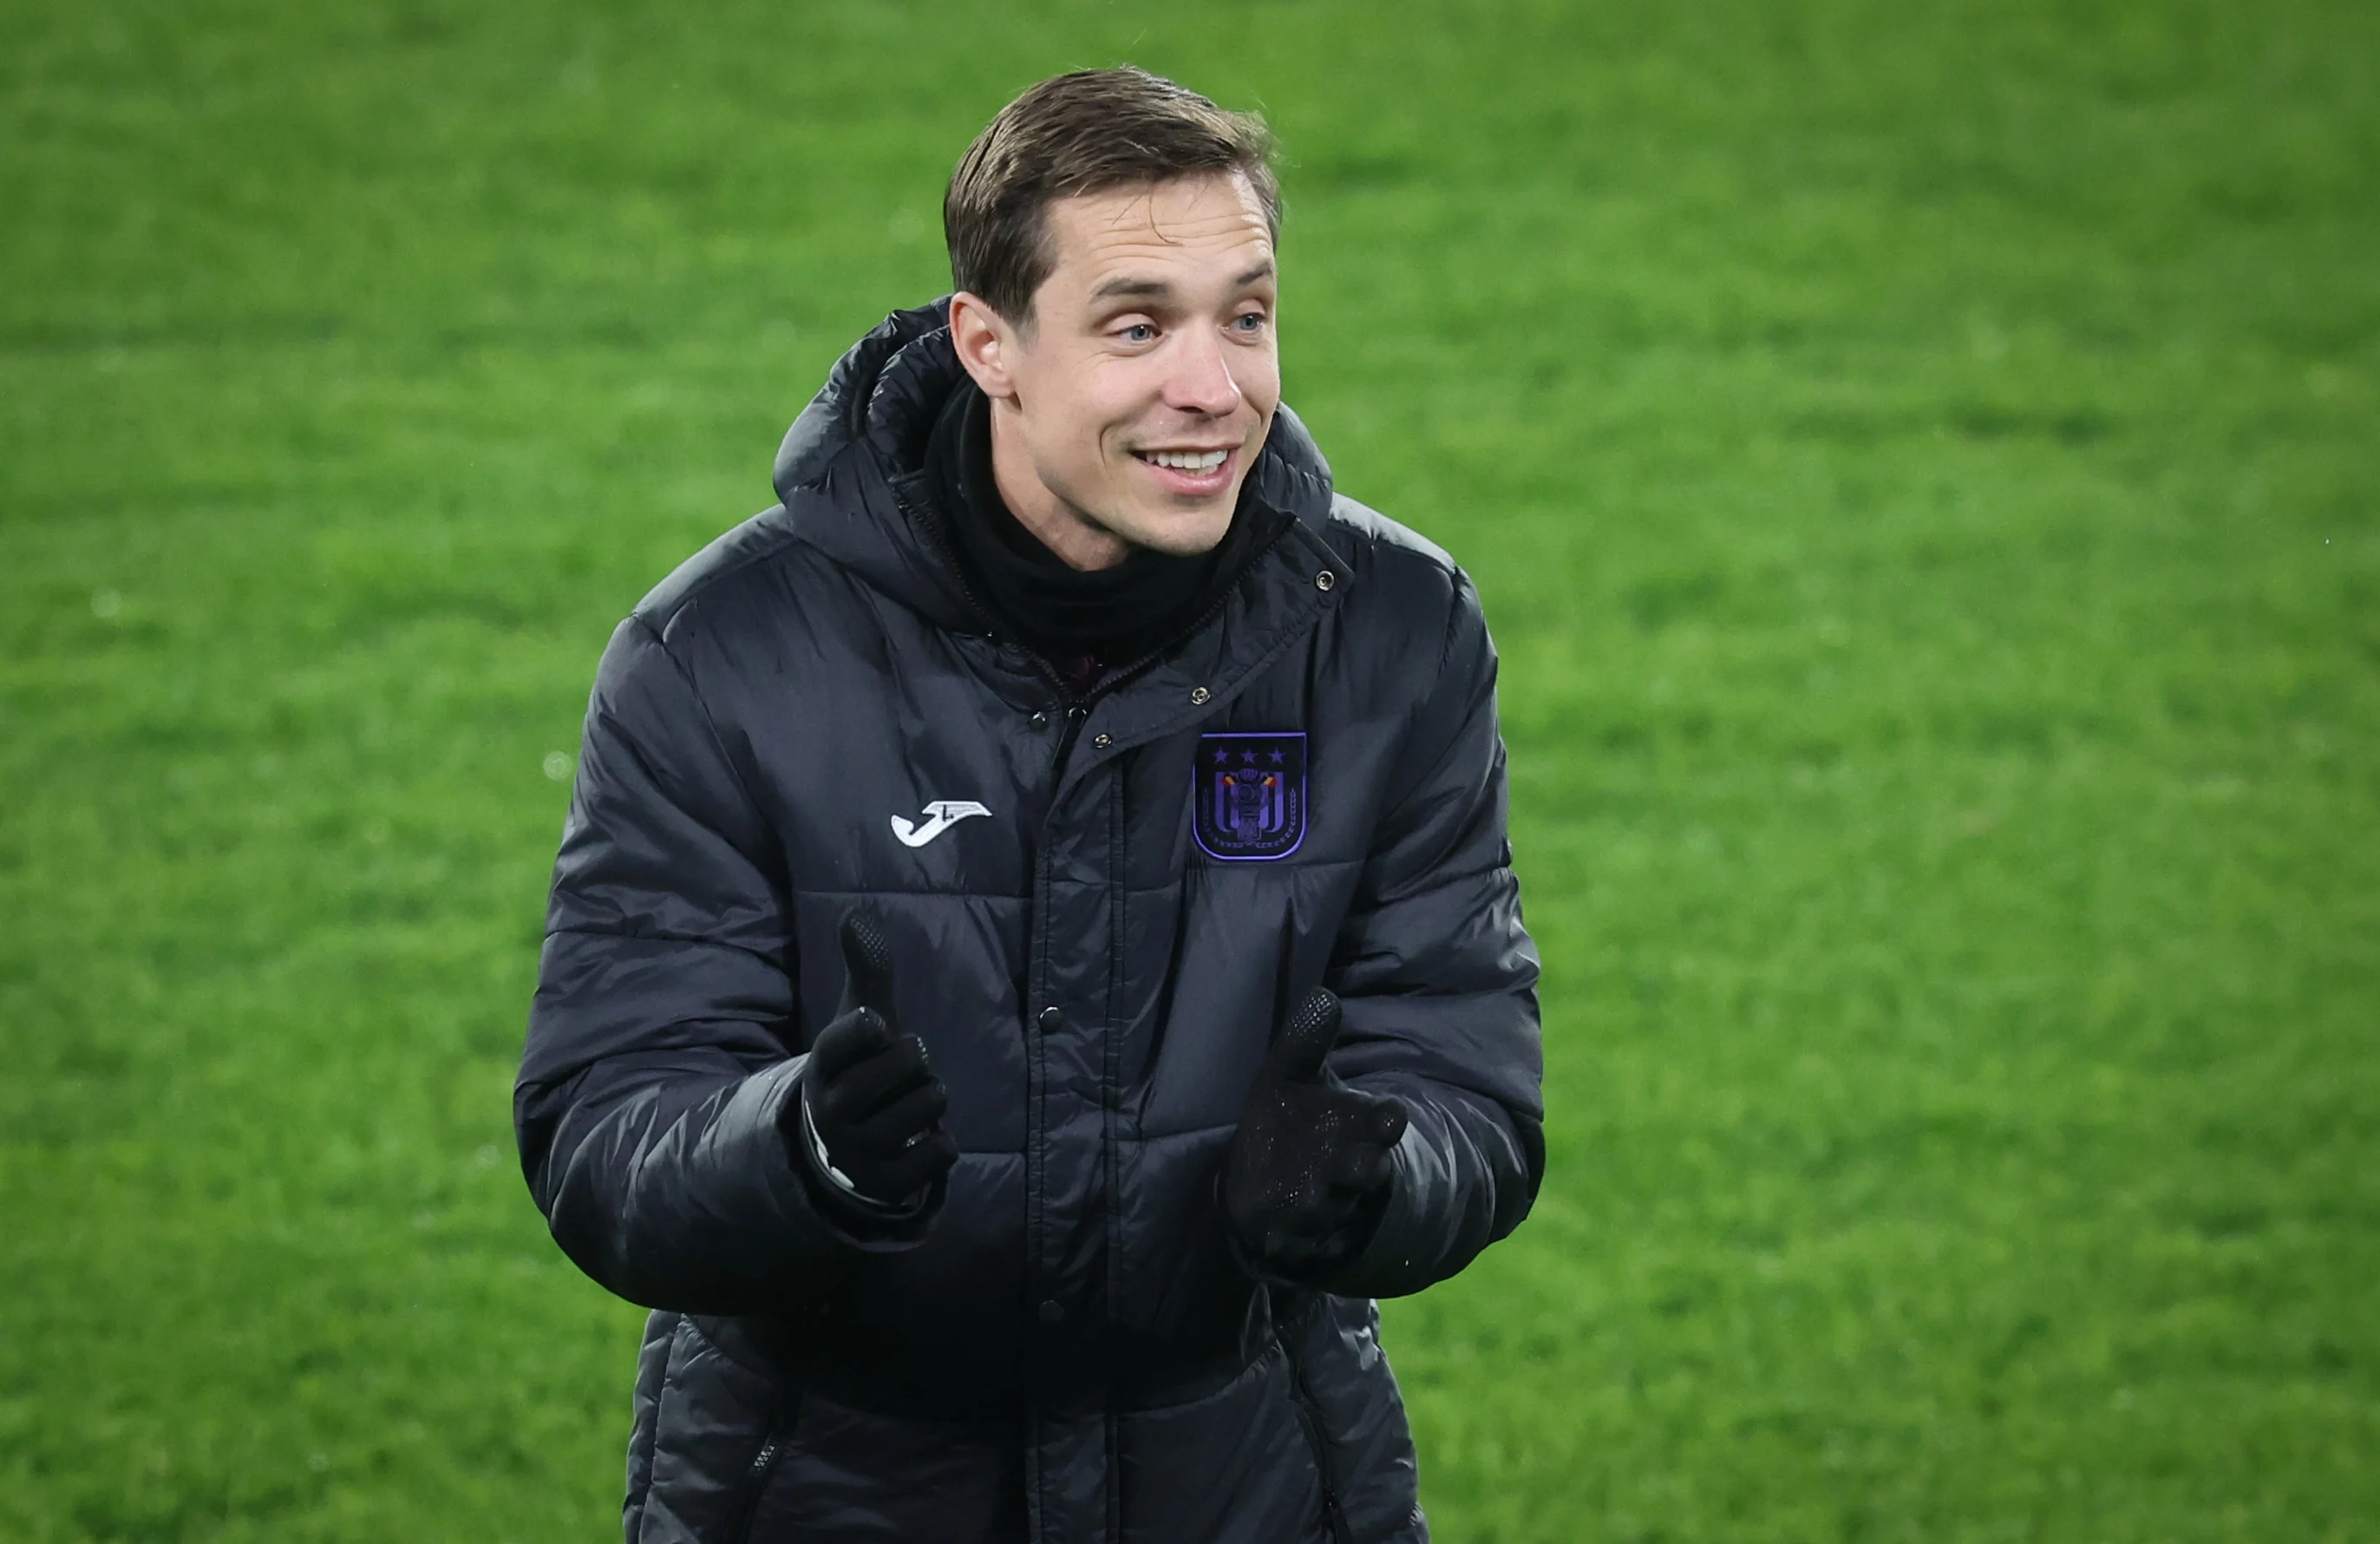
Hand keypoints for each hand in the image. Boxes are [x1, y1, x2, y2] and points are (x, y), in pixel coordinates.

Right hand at [790, 910, 958, 1206]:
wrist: (847, 1145)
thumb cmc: (864, 1066)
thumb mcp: (862, 1017)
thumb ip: (865, 966)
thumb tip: (854, 915)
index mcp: (824, 1063)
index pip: (848, 1035)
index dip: (869, 1026)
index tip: (876, 1025)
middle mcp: (833, 1110)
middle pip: (909, 1061)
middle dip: (919, 1061)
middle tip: (900, 1074)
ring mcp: (857, 1151)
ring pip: (931, 1103)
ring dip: (933, 1100)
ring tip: (909, 1105)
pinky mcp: (884, 1184)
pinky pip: (940, 1154)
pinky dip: (942, 1144)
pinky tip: (922, 1141)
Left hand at [1222, 987, 1408, 1277]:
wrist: (1269, 1180)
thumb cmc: (1292, 1117)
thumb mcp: (1293, 1075)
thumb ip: (1306, 1042)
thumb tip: (1322, 996)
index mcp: (1359, 1125)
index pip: (1385, 1121)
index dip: (1388, 1121)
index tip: (1392, 1116)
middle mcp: (1352, 1167)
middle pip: (1368, 1169)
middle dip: (1364, 1167)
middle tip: (1365, 1164)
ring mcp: (1330, 1205)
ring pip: (1335, 1207)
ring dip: (1326, 1203)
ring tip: (1312, 1199)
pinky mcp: (1301, 1237)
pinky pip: (1300, 1243)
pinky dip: (1290, 1241)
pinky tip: (1273, 1240)